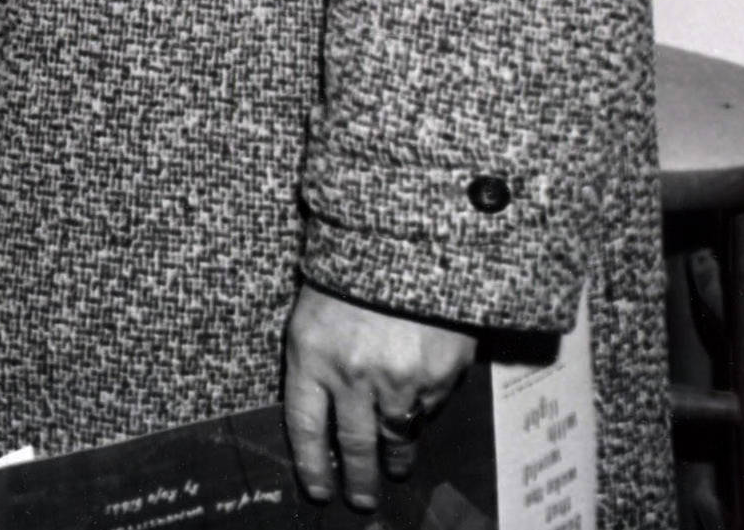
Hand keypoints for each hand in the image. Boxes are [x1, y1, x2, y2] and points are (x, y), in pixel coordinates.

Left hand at [282, 285, 478, 511]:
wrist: (406, 241)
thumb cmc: (349, 273)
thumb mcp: (313, 312)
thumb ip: (315, 361)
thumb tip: (325, 413)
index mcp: (310, 355)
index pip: (305, 426)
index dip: (311, 464)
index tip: (318, 489)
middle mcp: (352, 375)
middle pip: (353, 444)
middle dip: (357, 479)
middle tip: (360, 501)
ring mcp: (398, 379)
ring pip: (395, 436)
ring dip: (394, 459)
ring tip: (394, 471)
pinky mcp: (438, 376)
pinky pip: (428, 409)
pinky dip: (422, 416)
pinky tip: (418, 416)